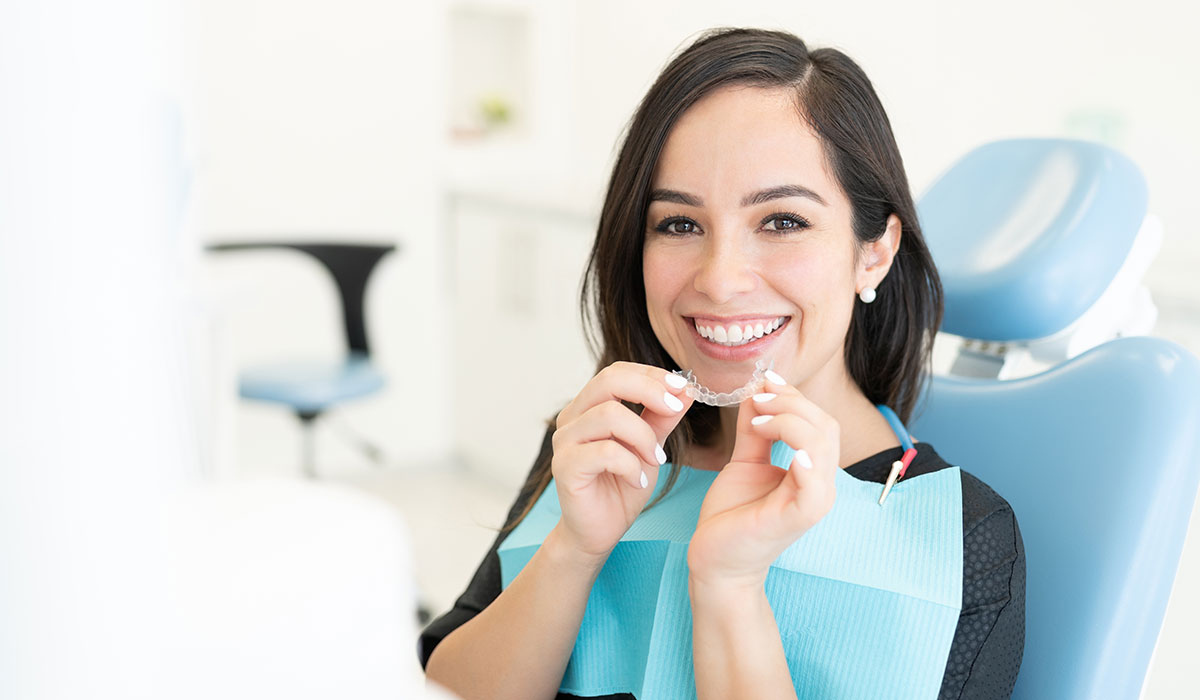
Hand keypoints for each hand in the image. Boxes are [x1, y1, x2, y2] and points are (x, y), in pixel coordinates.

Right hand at [550, 362, 694, 558]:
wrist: (600, 531)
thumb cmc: (621, 487)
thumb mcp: (649, 447)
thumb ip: (662, 418)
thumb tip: (687, 389)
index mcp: (589, 406)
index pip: (617, 372)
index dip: (651, 375)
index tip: (683, 388)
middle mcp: (572, 418)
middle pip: (608, 381)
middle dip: (649, 391)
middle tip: (675, 409)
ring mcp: (565, 441)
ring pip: (610, 415)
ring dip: (643, 437)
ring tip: (655, 460)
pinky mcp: (565, 467)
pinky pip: (605, 452)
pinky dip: (630, 465)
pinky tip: (639, 481)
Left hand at [687, 373, 838, 586]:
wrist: (716, 559)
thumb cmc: (732, 514)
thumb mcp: (745, 461)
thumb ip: (756, 430)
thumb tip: (758, 391)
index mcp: (812, 470)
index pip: (819, 421)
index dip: (794, 396)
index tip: (764, 381)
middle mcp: (820, 484)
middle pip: (825, 427)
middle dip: (792, 403)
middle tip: (758, 399)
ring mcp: (813, 502)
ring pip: (822, 446)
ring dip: (790, 422)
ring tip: (759, 420)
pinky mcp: (798, 519)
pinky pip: (815, 488)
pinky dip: (807, 463)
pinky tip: (789, 452)